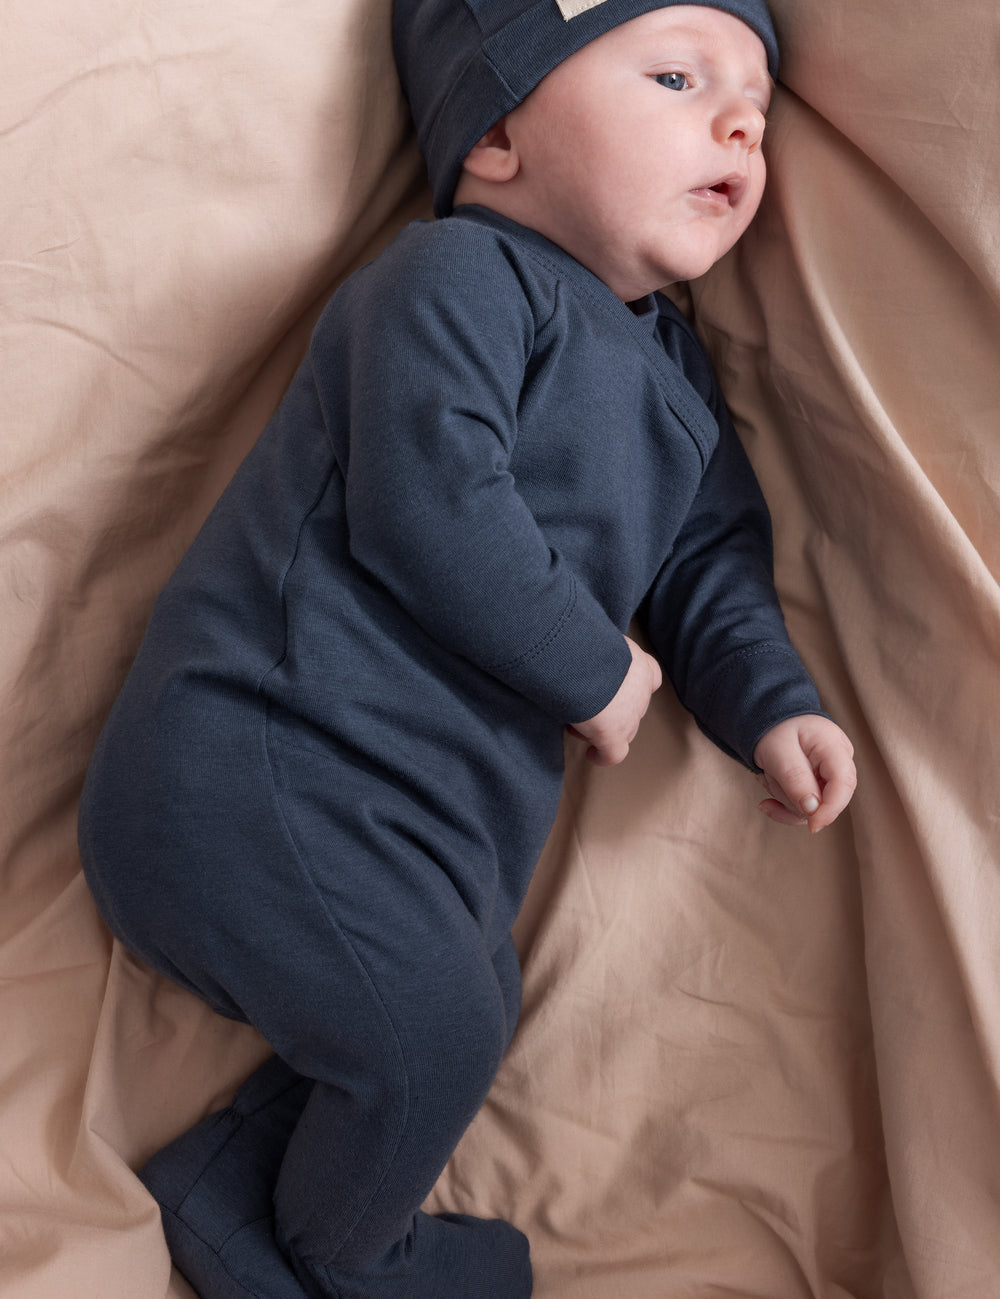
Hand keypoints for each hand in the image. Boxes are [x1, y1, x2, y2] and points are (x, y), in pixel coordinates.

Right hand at [567, 636, 661, 766]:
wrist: (579, 661)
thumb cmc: (583, 642)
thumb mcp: (597, 638)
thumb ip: (599, 647)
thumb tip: (582, 644)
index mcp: (640, 665)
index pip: (650, 677)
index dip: (637, 685)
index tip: (619, 688)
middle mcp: (641, 692)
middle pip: (635, 708)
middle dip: (616, 710)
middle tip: (589, 704)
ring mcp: (629, 717)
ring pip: (626, 731)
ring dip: (606, 729)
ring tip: (579, 722)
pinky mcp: (612, 736)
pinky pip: (613, 754)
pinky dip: (603, 756)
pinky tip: (592, 755)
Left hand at [752, 715, 856, 832]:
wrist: (770, 721)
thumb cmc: (775, 730)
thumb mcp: (778, 751)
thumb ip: (795, 778)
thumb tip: (813, 810)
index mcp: (833, 745)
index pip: (844, 783)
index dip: (831, 809)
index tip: (812, 826)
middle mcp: (839, 761)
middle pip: (828, 798)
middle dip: (794, 798)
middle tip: (768, 777)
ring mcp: (830, 775)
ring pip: (813, 807)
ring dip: (784, 797)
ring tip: (768, 774)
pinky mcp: (820, 787)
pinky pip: (805, 809)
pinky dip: (783, 805)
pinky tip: (767, 798)